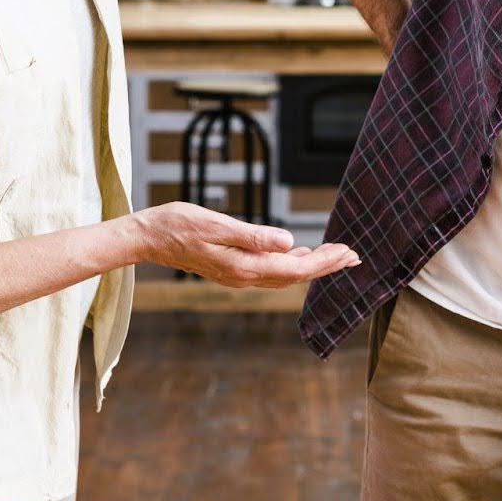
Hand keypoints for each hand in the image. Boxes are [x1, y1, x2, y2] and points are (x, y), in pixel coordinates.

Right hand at [127, 202, 359, 287]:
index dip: (324, 262)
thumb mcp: (218, 224)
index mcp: (244, 266)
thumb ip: (254, 236)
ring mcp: (237, 275)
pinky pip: (270, 271)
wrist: (148, 237)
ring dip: (311, 265)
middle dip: (325, 266)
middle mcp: (244, 276)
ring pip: (284, 275)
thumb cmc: (179, 224)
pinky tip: (298, 254)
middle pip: (295, 275)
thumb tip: (289, 243)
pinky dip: (290, 264)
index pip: (295, 267)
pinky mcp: (231, 269)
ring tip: (334, 255)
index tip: (348, 252)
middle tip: (353, 255)